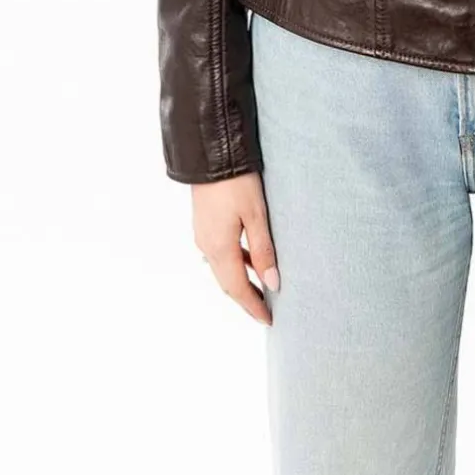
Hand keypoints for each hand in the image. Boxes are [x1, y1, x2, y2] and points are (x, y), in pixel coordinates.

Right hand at [192, 172, 279, 325]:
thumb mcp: (256, 215)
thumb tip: (272, 284)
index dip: (253, 306)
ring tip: (261, 288)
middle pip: (227, 283)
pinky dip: (234, 263)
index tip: (269, 320)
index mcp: (219, 249)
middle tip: (265, 311)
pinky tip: (247, 259)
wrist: (211, 153)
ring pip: (222, 269)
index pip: (237, 289)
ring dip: (240, 281)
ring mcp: (202, 235)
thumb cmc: (237, 182)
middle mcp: (206, 246)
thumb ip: (264, 251)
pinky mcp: (204, 223)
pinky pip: (219, 254)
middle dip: (246, 299)